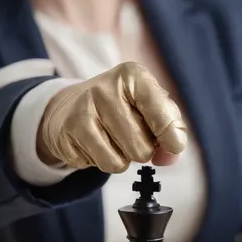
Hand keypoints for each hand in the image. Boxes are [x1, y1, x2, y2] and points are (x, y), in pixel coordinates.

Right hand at [37, 61, 186, 172]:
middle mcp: (106, 88)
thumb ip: (170, 128)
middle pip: (143, 147)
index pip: (164, 116)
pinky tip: (96, 144)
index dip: (172, 139)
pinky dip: (105, 162)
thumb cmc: (122, 106)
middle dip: (142, 150)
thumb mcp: (150, 105)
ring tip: (114, 139)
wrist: (71, 106)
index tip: (173, 145)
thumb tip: (169, 157)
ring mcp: (84, 109)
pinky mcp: (68, 130)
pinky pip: (102, 166)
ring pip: (121, 161)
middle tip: (131, 135)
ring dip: (124, 159)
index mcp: (133, 76)